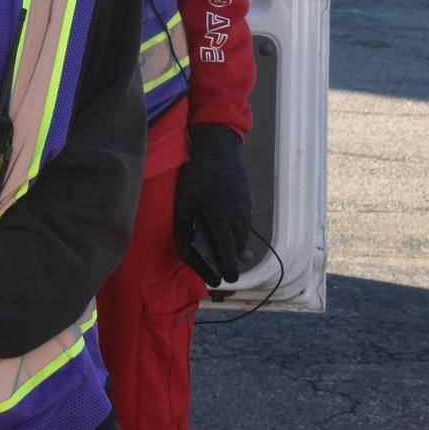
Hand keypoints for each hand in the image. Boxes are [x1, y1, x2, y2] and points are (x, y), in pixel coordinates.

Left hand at [174, 123, 253, 284]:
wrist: (220, 150)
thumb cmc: (198, 174)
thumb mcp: (184, 197)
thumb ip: (184, 219)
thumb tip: (182, 237)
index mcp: (220, 219)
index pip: (226, 250)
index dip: (228, 266)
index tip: (228, 279)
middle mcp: (236, 217)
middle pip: (237, 245)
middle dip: (232, 258)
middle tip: (226, 268)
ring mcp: (244, 208)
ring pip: (243, 233)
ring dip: (237, 244)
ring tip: (231, 253)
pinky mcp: (247, 200)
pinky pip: (245, 221)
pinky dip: (240, 230)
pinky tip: (233, 230)